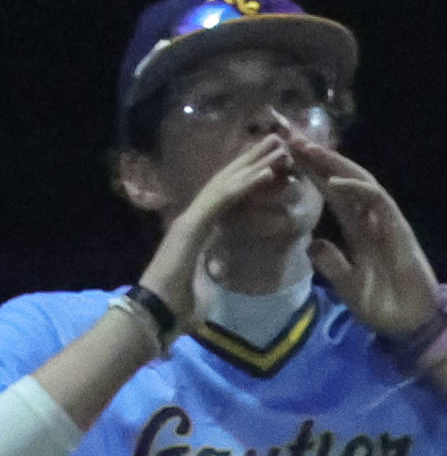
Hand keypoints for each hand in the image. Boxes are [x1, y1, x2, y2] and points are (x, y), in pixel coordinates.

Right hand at [138, 133, 307, 322]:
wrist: (157, 315)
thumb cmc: (179, 307)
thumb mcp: (207, 283)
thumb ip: (213, 270)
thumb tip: (218, 270)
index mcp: (201, 230)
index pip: (230, 197)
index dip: (249, 179)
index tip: (273, 164)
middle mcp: (195, 218)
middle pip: (229, 181)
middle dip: (253, 160)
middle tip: (279, 140)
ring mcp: (192, 219)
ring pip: (228, 183)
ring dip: (254, 163)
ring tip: (279, 145)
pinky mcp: (193, 226)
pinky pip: (224, 199)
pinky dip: (245, 184)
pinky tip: (266, 170)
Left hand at [289, 140, 446, 337]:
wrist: (410, 326)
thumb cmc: (382, 308)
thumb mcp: (346, 286)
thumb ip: (331, 264)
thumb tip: (312, 245)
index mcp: (358, 231)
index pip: (331, 194)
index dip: (310, 173)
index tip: (285, 154)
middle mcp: (371, 221)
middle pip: (342, 180)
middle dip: (317, 157)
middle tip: (288, 134)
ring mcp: (386, 223)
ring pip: (359, 182)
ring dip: (334, 164)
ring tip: (307, 147)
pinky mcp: (399, 229)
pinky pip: (377, 201)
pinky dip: (356, 189)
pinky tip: (333, 181)